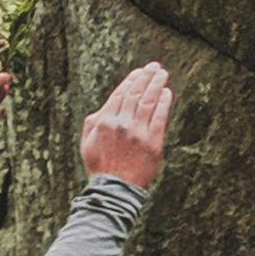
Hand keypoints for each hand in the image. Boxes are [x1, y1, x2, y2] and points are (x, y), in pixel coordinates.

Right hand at [82, 62, 172, 193]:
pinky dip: (164, 103)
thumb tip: (106, 106)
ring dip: (156, 85)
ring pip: (149, 102)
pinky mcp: (153, 142)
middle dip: (146, 77)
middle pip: (136, 94)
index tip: (139, 72)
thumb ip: (94, 121)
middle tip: (154, 67)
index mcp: (104, 121)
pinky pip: (160, 117)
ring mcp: (138, 133)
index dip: (131, 81)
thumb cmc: (100, 165)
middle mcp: (121, 123)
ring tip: (162, 74)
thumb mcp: (87, 141)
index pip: (120, 94)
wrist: (114, 188)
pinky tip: (167, 93)